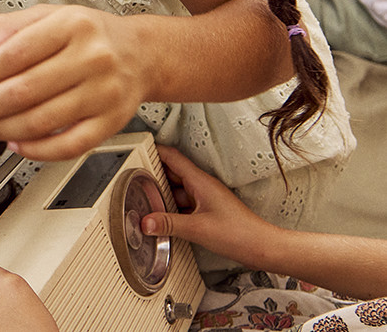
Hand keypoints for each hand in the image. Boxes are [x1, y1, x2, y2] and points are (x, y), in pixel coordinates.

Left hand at [0, 5, 147, 159]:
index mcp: (73, 25)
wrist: (140, 54)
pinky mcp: (111, 122)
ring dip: (3, 129)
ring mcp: (104, 93)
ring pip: (42, 120)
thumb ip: (11, 27)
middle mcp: (92, 57)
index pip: (17, 51)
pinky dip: (37, 150)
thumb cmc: (90, 35)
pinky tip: (16, 144)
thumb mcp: (50, 14)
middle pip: (25, 89)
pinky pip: (68, 145)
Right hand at [141, 145, 274, 266]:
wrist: (262, 248)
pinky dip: (173, 208)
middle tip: (135, 178)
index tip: (139, 149)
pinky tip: (165, 218)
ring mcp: (206, 198)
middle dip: (155, 174)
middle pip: (173, 172)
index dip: (155, 150)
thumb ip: (169, 224)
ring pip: (178, 190)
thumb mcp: (198, 228)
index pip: (172, 157)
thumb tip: (146, 222)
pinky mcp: (208, 210)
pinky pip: (185, 203)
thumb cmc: (238, 234)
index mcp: (200, 181)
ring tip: (146, 200)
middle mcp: (202, 185)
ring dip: (164, 194)